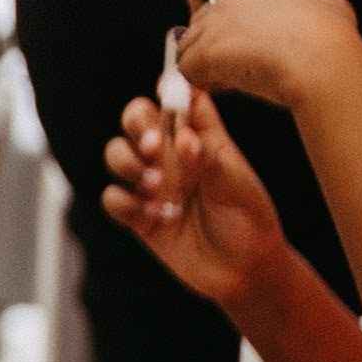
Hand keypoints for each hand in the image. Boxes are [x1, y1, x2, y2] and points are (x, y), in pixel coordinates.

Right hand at [103, 90, 289, 306]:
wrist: (245, 272)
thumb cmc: (249, 221)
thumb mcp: (237, 185)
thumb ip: (208, 158)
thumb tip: (183, 137)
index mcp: (199, 137)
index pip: (179, 99)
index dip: (170, 89)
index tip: (168, 95)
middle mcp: (170, 155)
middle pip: (137, 118)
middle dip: (138, 125)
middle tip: (154, 146)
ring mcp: (151, 182)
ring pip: (116, 152)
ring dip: (127, 162)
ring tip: (154, 185)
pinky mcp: (137, 214)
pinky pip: (112, 198)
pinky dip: (124, 202)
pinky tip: (151, 215)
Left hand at [174, 0, 361, 110]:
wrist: (325, 65)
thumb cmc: (335, 44)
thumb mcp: (336, 10)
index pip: (230, 2)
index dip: (237, 28)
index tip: (255, 47)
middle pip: (204, 20)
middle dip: (217, 45)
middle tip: (242, 67)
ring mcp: (216, 21)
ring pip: (191, 43)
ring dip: (207, 64)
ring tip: (235, 80)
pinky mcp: (207, 49)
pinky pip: (187, 68)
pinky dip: (202, 81)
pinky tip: (227, 87)